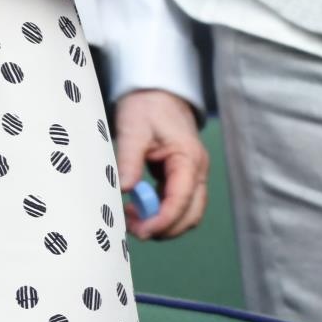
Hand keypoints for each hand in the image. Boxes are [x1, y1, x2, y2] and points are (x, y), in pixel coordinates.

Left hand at [113, 89, 207, 239]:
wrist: (156, 90)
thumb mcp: (134, 129)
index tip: (140, 231)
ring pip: (186, 213)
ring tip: (133, 218)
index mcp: (189, 157)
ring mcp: (192, 174)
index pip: (182, 199)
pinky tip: (139, 207)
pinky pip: (178, 204)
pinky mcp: (183, 176)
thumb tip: (125, 190)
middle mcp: (197, 169)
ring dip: (163, 223)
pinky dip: (161, 213)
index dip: (163, 221)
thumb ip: (129, 160)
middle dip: (164, 228)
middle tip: (133, 228)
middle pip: (190, 214)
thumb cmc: (147, 105)